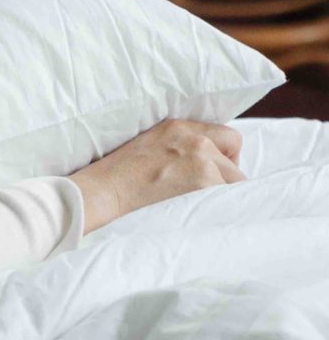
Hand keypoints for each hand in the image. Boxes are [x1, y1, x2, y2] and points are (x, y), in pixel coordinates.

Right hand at [68, 119, 244, 234]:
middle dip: (224, 177)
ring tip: (196, 205)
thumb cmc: (117, 176)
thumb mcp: (148, 145)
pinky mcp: (204, 183)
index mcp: (179, 126)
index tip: (210, 172)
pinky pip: (228, 199)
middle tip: (202, 194)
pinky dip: (217, 209)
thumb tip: (203, 162)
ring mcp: (201, 160)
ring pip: (235, 181)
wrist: (103, 191)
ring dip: (220, 194)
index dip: (222, 157)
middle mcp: (195, 139)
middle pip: (234, 158)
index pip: (226, 136)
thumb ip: (177, 146)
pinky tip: (196, 212)